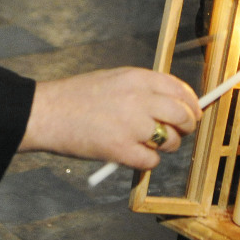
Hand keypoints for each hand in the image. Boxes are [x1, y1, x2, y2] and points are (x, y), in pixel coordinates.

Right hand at [20, 67, 202, 168]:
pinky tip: (132, 155)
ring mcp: (131, 124)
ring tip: (147, 144)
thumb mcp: (114, 79)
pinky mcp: (120, 149)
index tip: (193, 113)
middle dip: (186, 127)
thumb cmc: (76, 97)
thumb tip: (172, 105)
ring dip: (164, 146)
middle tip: (178, 133)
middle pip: (182, 115)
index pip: (180, 90)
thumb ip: (143, 90)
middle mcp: (139, 98)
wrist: (46, 112)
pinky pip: (151, 160)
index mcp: (137, 77)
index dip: (191, 104)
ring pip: (170, 140)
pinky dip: (146, 161)